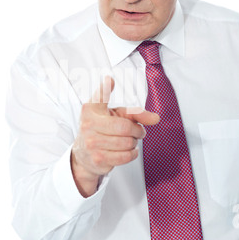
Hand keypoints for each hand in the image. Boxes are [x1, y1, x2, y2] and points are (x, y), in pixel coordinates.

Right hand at [71, 76, 159, 196]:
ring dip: (134, 143)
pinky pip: (125, 156)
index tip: (110, 80)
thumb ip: (134, 113)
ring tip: (130, 141)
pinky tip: (128, 150)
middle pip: (125, 127)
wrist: (83, 155)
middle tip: (139, 131)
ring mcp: (92, 143)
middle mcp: (88, 124)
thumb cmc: (100, 130)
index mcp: (90, 109)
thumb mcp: (114, 115)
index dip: (105, 88)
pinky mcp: (98, 158)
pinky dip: (132, 153)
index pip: (99, 97)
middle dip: (138, 130)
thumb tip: (155, 118)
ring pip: (127, 142)